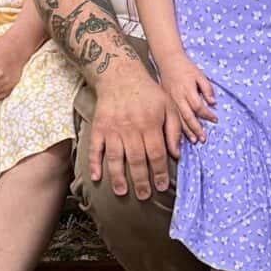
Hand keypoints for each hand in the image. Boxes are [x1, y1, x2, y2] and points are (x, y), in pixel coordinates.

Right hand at [85, 64, 180, 200]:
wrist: (120, 75)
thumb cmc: (148, 92)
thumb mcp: (168, 105)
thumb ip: (175, 129)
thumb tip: (176, 154)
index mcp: (150, 124)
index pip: (157, 154)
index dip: (160, 172)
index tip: (162, 186)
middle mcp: (131, 128)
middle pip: (137, 160)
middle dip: (141, 181)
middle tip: (143, 196)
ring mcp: (112, 129)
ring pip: (115, 158)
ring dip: (118, 177)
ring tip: (122, 192)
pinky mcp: (98, 127)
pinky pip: (95, 148)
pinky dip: (94, 163)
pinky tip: (96, 178)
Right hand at [157, 53, 219, 145]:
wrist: (167, 61)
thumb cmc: (186, 68)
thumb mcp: (199, 74)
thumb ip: (207, 88)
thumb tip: (213, 102)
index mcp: (187, 89)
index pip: (198, 106)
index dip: (207, 114)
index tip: (215, 119)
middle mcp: (178, 97)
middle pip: (188, 116)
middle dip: (196, 128)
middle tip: (204, 139)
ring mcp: (171, 101)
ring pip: (179, 119)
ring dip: (187, 131)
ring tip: (195, 140)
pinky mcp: (166, 103)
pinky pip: (172, 117)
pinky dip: (178, 127)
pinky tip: (182, 135)